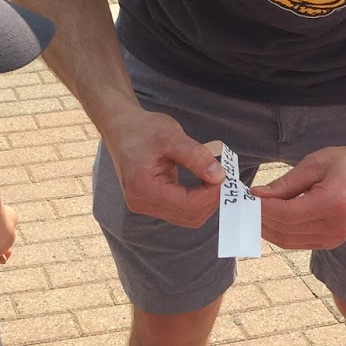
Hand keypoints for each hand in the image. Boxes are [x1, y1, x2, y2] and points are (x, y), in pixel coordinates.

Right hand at [106, 109, 224, 228]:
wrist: (122, 128)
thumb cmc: (143, 129)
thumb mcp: (172, 137)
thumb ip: (197, 157)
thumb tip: (220, 177)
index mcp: (144, 188)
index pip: (188, 205)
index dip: (211, 194)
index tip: (223, 175)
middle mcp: (142, 203)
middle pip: (190, 216)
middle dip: (210, 199)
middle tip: (221, 176)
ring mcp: (145, 206)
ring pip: (187, 217)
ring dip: (205, 201)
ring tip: (212, 178)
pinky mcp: (151, 204)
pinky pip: (181, 211)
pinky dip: (196, 200)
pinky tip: (201, 183)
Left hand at [252, 144, 345, 249]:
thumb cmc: (345, 163)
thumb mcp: (313, 164)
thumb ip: (284, 183)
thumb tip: (257, 195)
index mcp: (334, 203)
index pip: (287, 214)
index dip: (264, 209)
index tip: (249, 198)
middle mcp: (336, 226)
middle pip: (286, 230)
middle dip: (261, 219)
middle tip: (246, 205)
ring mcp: (335, 238)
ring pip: (288, 241)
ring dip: (268, 229)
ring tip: (255, 212)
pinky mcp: (332, 242)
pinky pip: (297, 243)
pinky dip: (280, 233)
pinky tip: (271, 220)